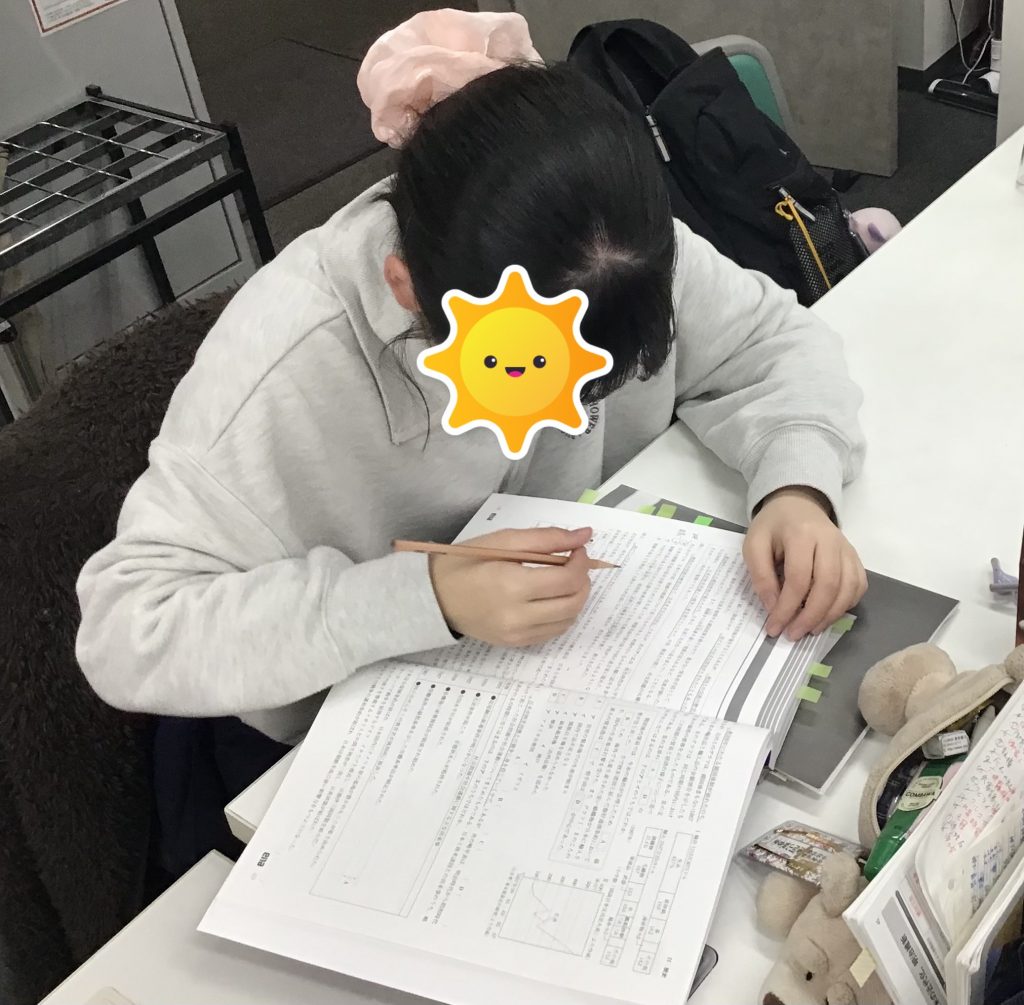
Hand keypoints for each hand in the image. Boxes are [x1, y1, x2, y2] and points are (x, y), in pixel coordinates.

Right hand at [429, 527, 592, 646]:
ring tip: (563, 580)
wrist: (435, 597)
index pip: (567, 580)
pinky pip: (553, 632)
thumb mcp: (504, 540)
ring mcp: (517, 635)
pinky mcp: (516, 644)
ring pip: (568, 620)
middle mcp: (517, 617)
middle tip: (574, 564)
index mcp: (512, 586)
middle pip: (572, 603)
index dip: (581, 562)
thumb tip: (585, 535)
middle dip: (583, 580)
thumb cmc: (466, 563)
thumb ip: (547, 538)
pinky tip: (551, 598)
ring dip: (575, 598)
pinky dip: (562, 614)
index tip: (578, 549)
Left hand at [743, 487, 866, 640]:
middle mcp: (830, 541)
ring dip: (830, 615)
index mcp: (802, 534)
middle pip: (828, 585)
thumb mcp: (754, 545)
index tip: (774, 627)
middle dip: (810, 616)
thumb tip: (774, 608)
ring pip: (848, 589)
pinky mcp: (855, 557)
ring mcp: (846, 549)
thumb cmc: (773, 526)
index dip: (787, 607)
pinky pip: (858, 586)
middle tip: (793, 634)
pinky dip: (846, 605)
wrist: (797, 504)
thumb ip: (761, 576)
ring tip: (809, 630)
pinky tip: (827, 615)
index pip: (798, 578)